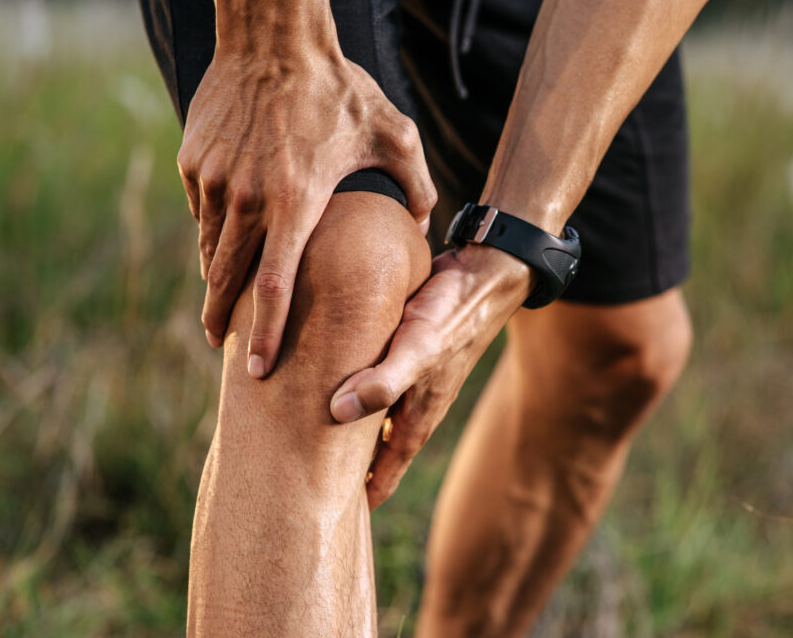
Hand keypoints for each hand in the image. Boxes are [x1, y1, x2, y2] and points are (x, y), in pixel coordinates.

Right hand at [178, 50, 435, 376]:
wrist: (273, 35)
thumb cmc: (340, 88)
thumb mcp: (394, 135)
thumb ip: (417, 186)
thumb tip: (425, 225)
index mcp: (297, 201)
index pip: (275, 285)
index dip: (266, 332)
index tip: (257, 366)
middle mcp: (248, 198)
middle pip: (229, 279)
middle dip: (224, 320)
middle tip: (222, 347)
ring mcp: (215, 179)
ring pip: (211, 246)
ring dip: (216, 279)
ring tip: (221, 305)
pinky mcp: (194, 161)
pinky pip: (202, 210)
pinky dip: (212, 233)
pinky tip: (223, 244)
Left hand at [329, 245, 535, 508]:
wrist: (485, 276)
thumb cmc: (453, 313)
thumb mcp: (418, 349)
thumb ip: (382, 381)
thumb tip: (336, 412)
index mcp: (417, 417)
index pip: (386, 472)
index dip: (360, 496)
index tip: (327, 516)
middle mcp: (414, 405)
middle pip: (376, 452)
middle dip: (348, 470)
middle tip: (307, 483)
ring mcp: (411, 380)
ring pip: (373, 418)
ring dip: (347, 431)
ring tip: (309, 440)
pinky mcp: (404, 354)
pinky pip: (373, 383)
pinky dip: (352, 391)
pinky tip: (328, 382)